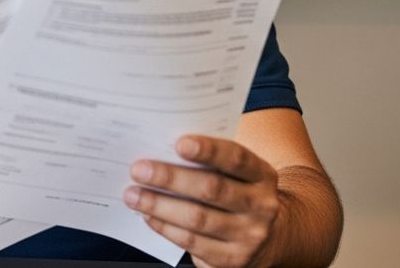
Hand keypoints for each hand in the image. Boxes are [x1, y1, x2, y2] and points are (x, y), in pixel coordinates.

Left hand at [124, 135, 280, 267]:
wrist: (266, 240)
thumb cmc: (238, 195)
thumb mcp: (236, 175)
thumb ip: (210, 162)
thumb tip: (162, 149)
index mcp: (261, 175)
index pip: (236, 158)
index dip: (209, 150)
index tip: (179, 143)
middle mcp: (261, 206)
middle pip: (211, 189)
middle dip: (170, 178)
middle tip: (139, 169)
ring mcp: (248, 235)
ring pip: (197, 218)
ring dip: (159, 205)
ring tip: (133, 195)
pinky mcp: (231, 259)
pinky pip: (191, 242)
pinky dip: (164, 227)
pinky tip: (147, 215)